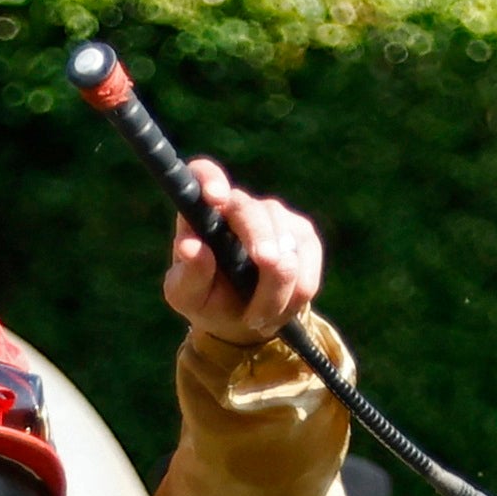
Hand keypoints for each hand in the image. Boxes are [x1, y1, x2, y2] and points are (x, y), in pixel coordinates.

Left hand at [159, 165, 323, 348]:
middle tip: (266, 260)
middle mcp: (239, 206)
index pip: (203, 175)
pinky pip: (308, 263)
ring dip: (276, 286)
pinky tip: (281, 307)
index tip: (216, 198)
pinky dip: (296, 292)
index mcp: (203, 212)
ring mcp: (274, 217)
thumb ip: (188, 274)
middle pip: (252, 210)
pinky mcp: (303, 236)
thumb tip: (191, 247)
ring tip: (257, 316)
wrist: (245, 320)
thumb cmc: (208, 299)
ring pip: (285, 240)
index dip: (210, 179)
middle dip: (261, 236)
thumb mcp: (188, 296)